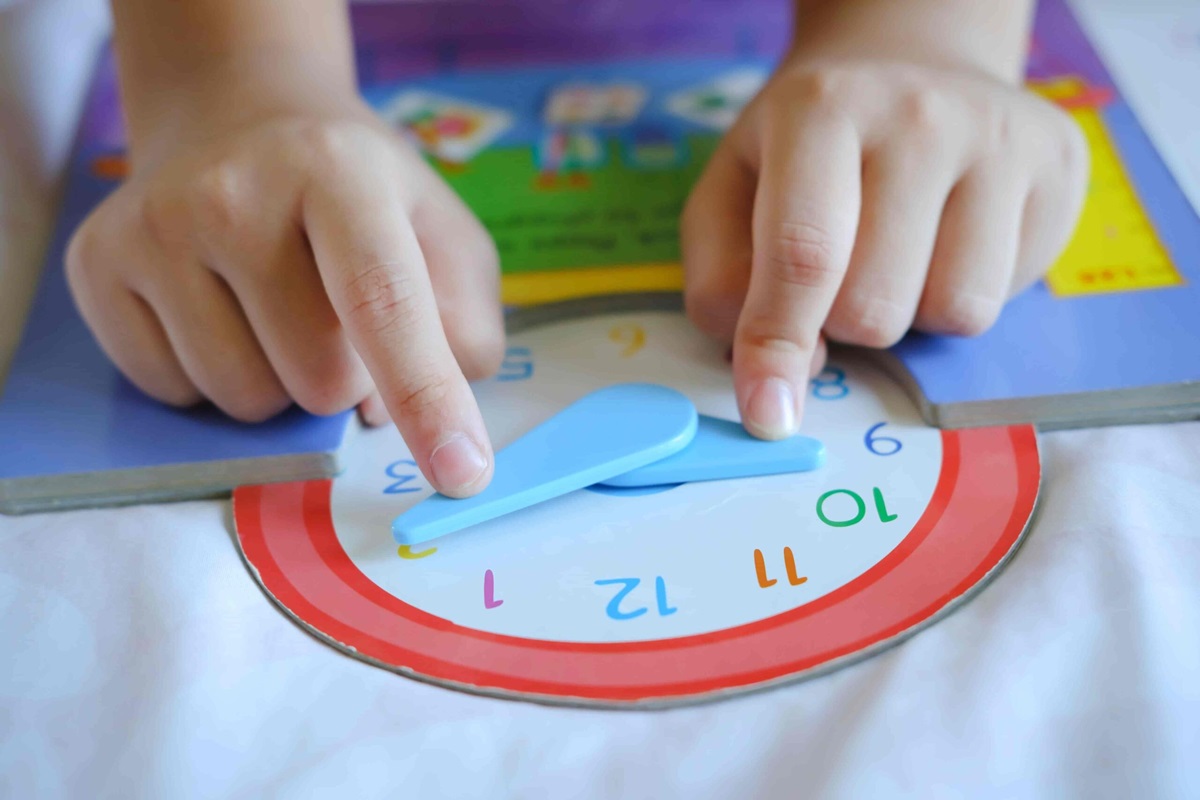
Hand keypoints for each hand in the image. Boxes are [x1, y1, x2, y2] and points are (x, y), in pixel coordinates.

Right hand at [66, 76, 503, 497]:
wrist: (240, 122)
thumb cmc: (360, 196)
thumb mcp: (443, 235)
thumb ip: (461, 326)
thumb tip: (392, 413)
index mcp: (340, 172)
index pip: (384, 304)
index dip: (426, 396)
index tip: (461, 474)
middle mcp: (234, 191)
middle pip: (317, 380)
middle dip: (344, 378)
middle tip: (332, 313)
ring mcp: (155, 226)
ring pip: (243, 400)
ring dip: (277, 383)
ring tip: (274, 307)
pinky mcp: (98, 264)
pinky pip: (172, 392)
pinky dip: (210, 378)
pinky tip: (219, 309)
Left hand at [681, 57, 1086, 438]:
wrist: (908, 73)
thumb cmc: (802, 155)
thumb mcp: (728, 197)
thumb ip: (723, 283)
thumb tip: (777, 372)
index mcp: (820, 110)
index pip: (804, 254)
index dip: (779, 346)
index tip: (768, 417)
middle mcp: (919, 115)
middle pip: (875, 306)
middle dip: (842, 323)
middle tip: (839, 271)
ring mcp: (999, 139)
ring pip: (954, 314)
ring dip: (910, 315)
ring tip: (895, 253)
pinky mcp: (1057, 168)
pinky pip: (1007, 298)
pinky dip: (962, 294)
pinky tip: (947, 240)